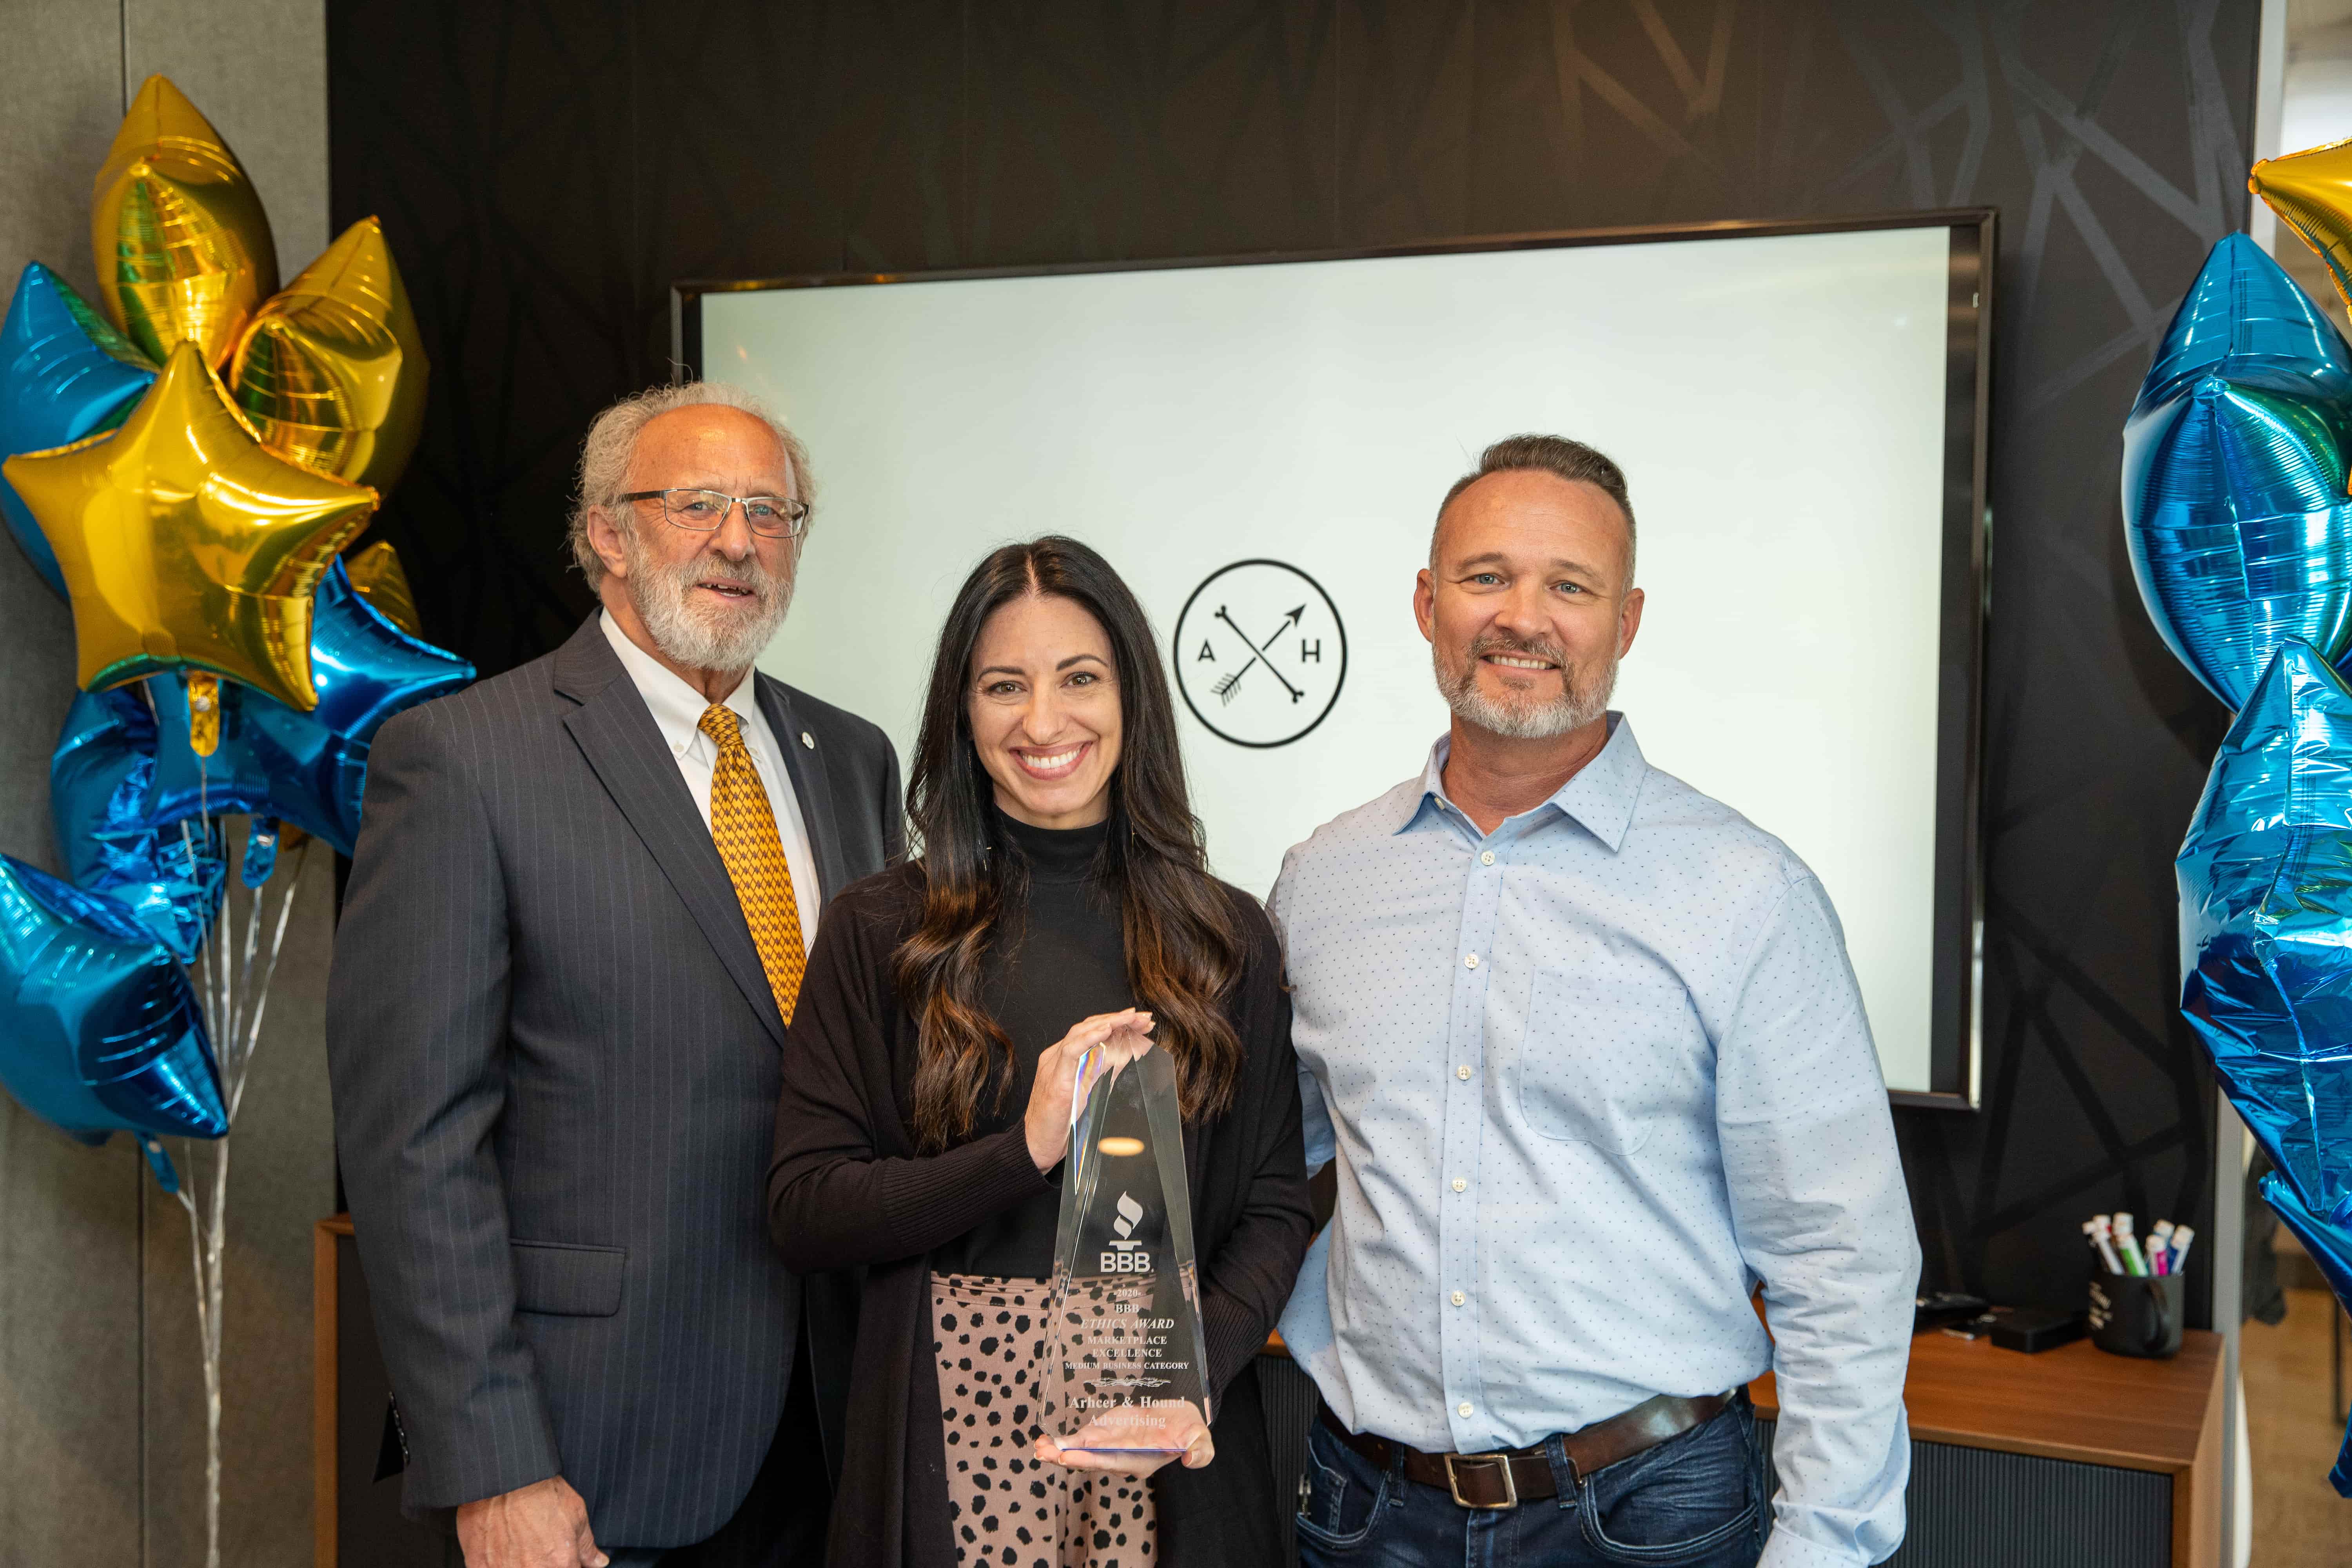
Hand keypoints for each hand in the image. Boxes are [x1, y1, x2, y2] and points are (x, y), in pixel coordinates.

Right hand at [456, 1476, 603, 1567]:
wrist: (506, 1478)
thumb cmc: (542, 1492)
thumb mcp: (576, 1514)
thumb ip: (587, 1546)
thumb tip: (599, 1562)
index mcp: (560, 1564)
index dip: (567, 1564)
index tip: (562, 1556)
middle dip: (544, 1562)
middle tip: (539, 1545)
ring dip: (520, 1562)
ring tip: (521, 1544)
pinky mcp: (479, 1566)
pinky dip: (497, 1563)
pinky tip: (502, 1548)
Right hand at [1024, 1008, 1152, 1172]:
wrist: (1036, 1147)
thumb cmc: (1061, 1124)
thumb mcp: (1087, 1091)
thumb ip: (1101, 1071)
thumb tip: (1127, 1056)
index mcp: (1064, 1058)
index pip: (1091, 1031)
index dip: (1115, 1022)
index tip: (1140, 1021)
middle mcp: (1057, 1056)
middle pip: (1088, 1026)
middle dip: (1118, 1018)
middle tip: (1144, 1017)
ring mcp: (1054, 1065)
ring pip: (1080, 1031)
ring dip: (1109, 1022)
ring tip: (1130, 1017)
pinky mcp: (1055, 1079)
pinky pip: (1071, 1050)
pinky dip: (1089, 1037)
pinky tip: (1106, 1029)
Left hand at [1033, 1401, 1212, 1476]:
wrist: (1180, 1417)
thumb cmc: (1190, 1429)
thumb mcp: (1200, 1437)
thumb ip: (1199, 1449)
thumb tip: (1192, 1459)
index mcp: (1139, 1461)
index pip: (1112, 1461)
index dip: (1091, 1458)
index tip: (1070, 1456)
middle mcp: (1120, 1458)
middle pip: (1089, 1459)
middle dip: (1066, 1457)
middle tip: (1044, 1452)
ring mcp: (1110, 1446)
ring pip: (1080, 1452)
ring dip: (1059, 1450)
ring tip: (1038, 1446)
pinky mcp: (1105, 1434)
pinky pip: (1080, 1441)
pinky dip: (1063, 1441)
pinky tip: (1045, 1439)